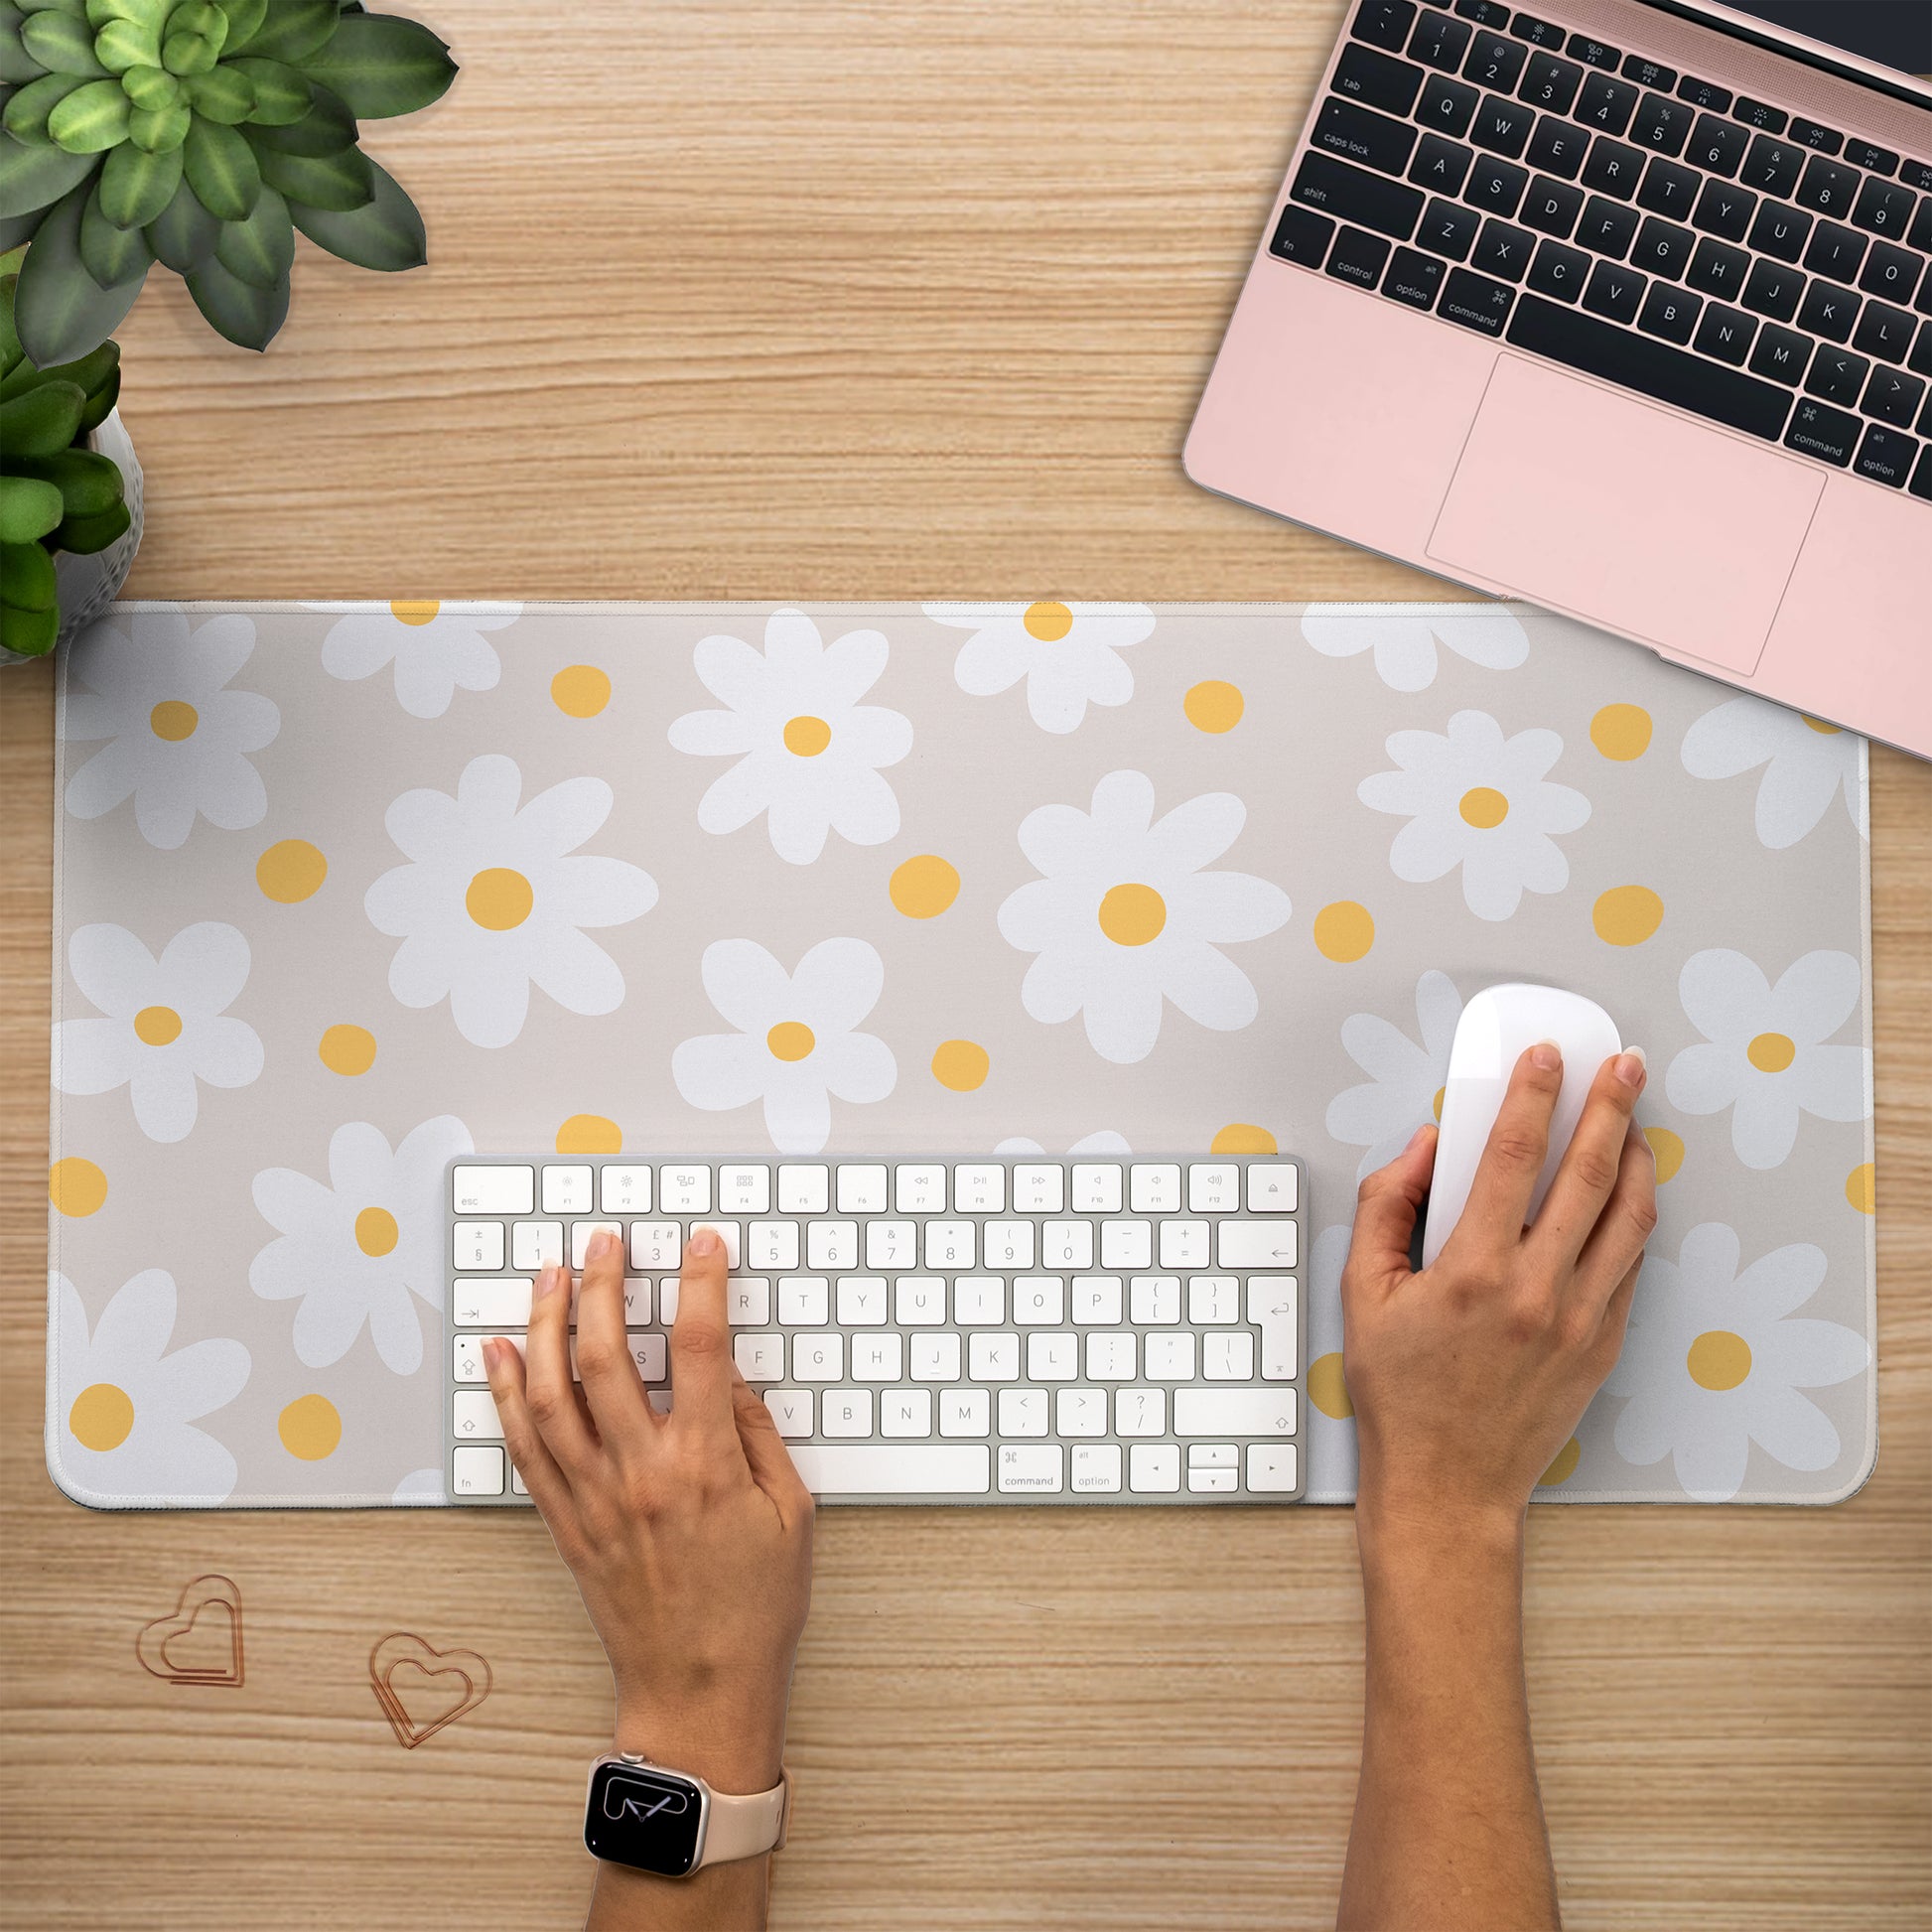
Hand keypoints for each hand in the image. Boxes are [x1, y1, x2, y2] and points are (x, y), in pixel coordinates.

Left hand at [483, 1228, 813, 1793]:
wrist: (698, 1690)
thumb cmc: (754, 1609)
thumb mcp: (792, 1513)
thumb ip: (757, 1436)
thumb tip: (727, 1379)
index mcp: (705, 1465)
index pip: (701, 1348)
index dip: (701, 1283)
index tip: (700, 1243)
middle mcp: (640, 1472)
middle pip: (607, 1354)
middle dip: (602, 1284)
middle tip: (604, 1242)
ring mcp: (594, 1496)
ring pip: (551, 1391)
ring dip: (544, 1324)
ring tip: (548, 1276)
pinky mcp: (565, 1521)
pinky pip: (524, 1445)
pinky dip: (505, 1393)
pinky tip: (500, 1353)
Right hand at [1341, 1042, 1657, 1547]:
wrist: (1447, 1486)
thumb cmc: (1401, 1395)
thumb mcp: (1362, 1294)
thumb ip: (1385, 1209)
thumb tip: (1422, 1150)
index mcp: (1472, 1270)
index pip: (1513, 1155)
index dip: (1532, 1094)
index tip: (1545, 1057)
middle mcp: (1536, 1290)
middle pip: (1589, 1173)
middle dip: (1610, 1106)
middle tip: (1623, 1065)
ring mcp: (1579, 1320)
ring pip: (1629, 1217)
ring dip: (1638, 1158)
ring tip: (1634, 1121)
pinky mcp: (1602, 1346)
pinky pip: (1629, 1265)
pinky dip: (1632, 1219)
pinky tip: (1625, 1194)